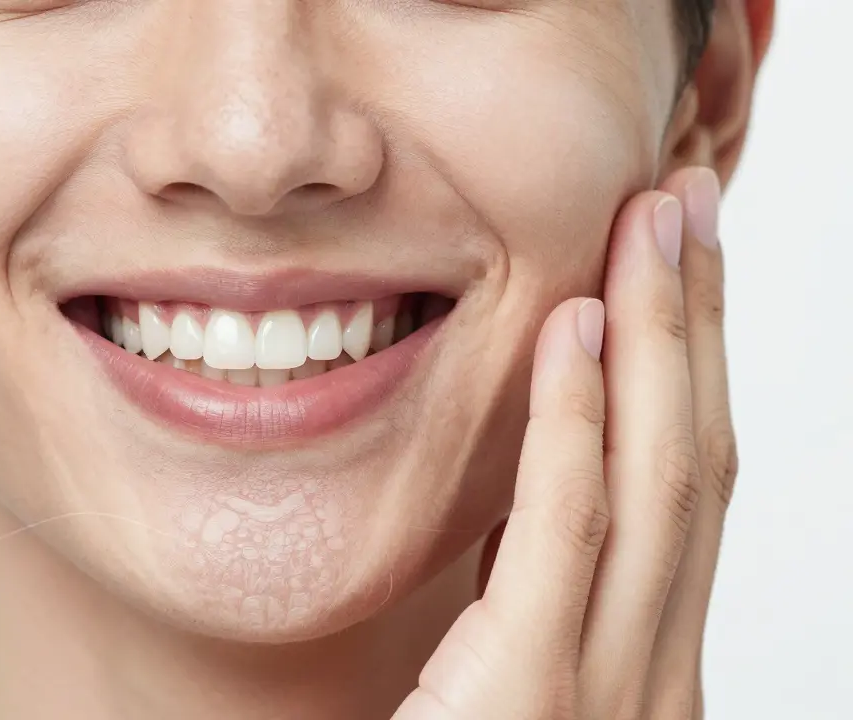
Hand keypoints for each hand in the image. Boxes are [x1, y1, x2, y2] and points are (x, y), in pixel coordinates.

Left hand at [393, 167, 735, 718]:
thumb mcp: (507, 690)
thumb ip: (529, 608)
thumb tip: (524, 512)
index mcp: (646, 667)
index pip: (687, 492)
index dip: (693, 371)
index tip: (676, 271)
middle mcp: (654, 672)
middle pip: (697, 461)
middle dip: (699, 324)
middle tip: (688, 203)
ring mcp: (611, 688)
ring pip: (662, 478)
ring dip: (663, 337)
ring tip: (657, 222)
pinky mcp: (531, 695)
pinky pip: (566, 529)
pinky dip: (578, 419)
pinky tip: (577, 327)